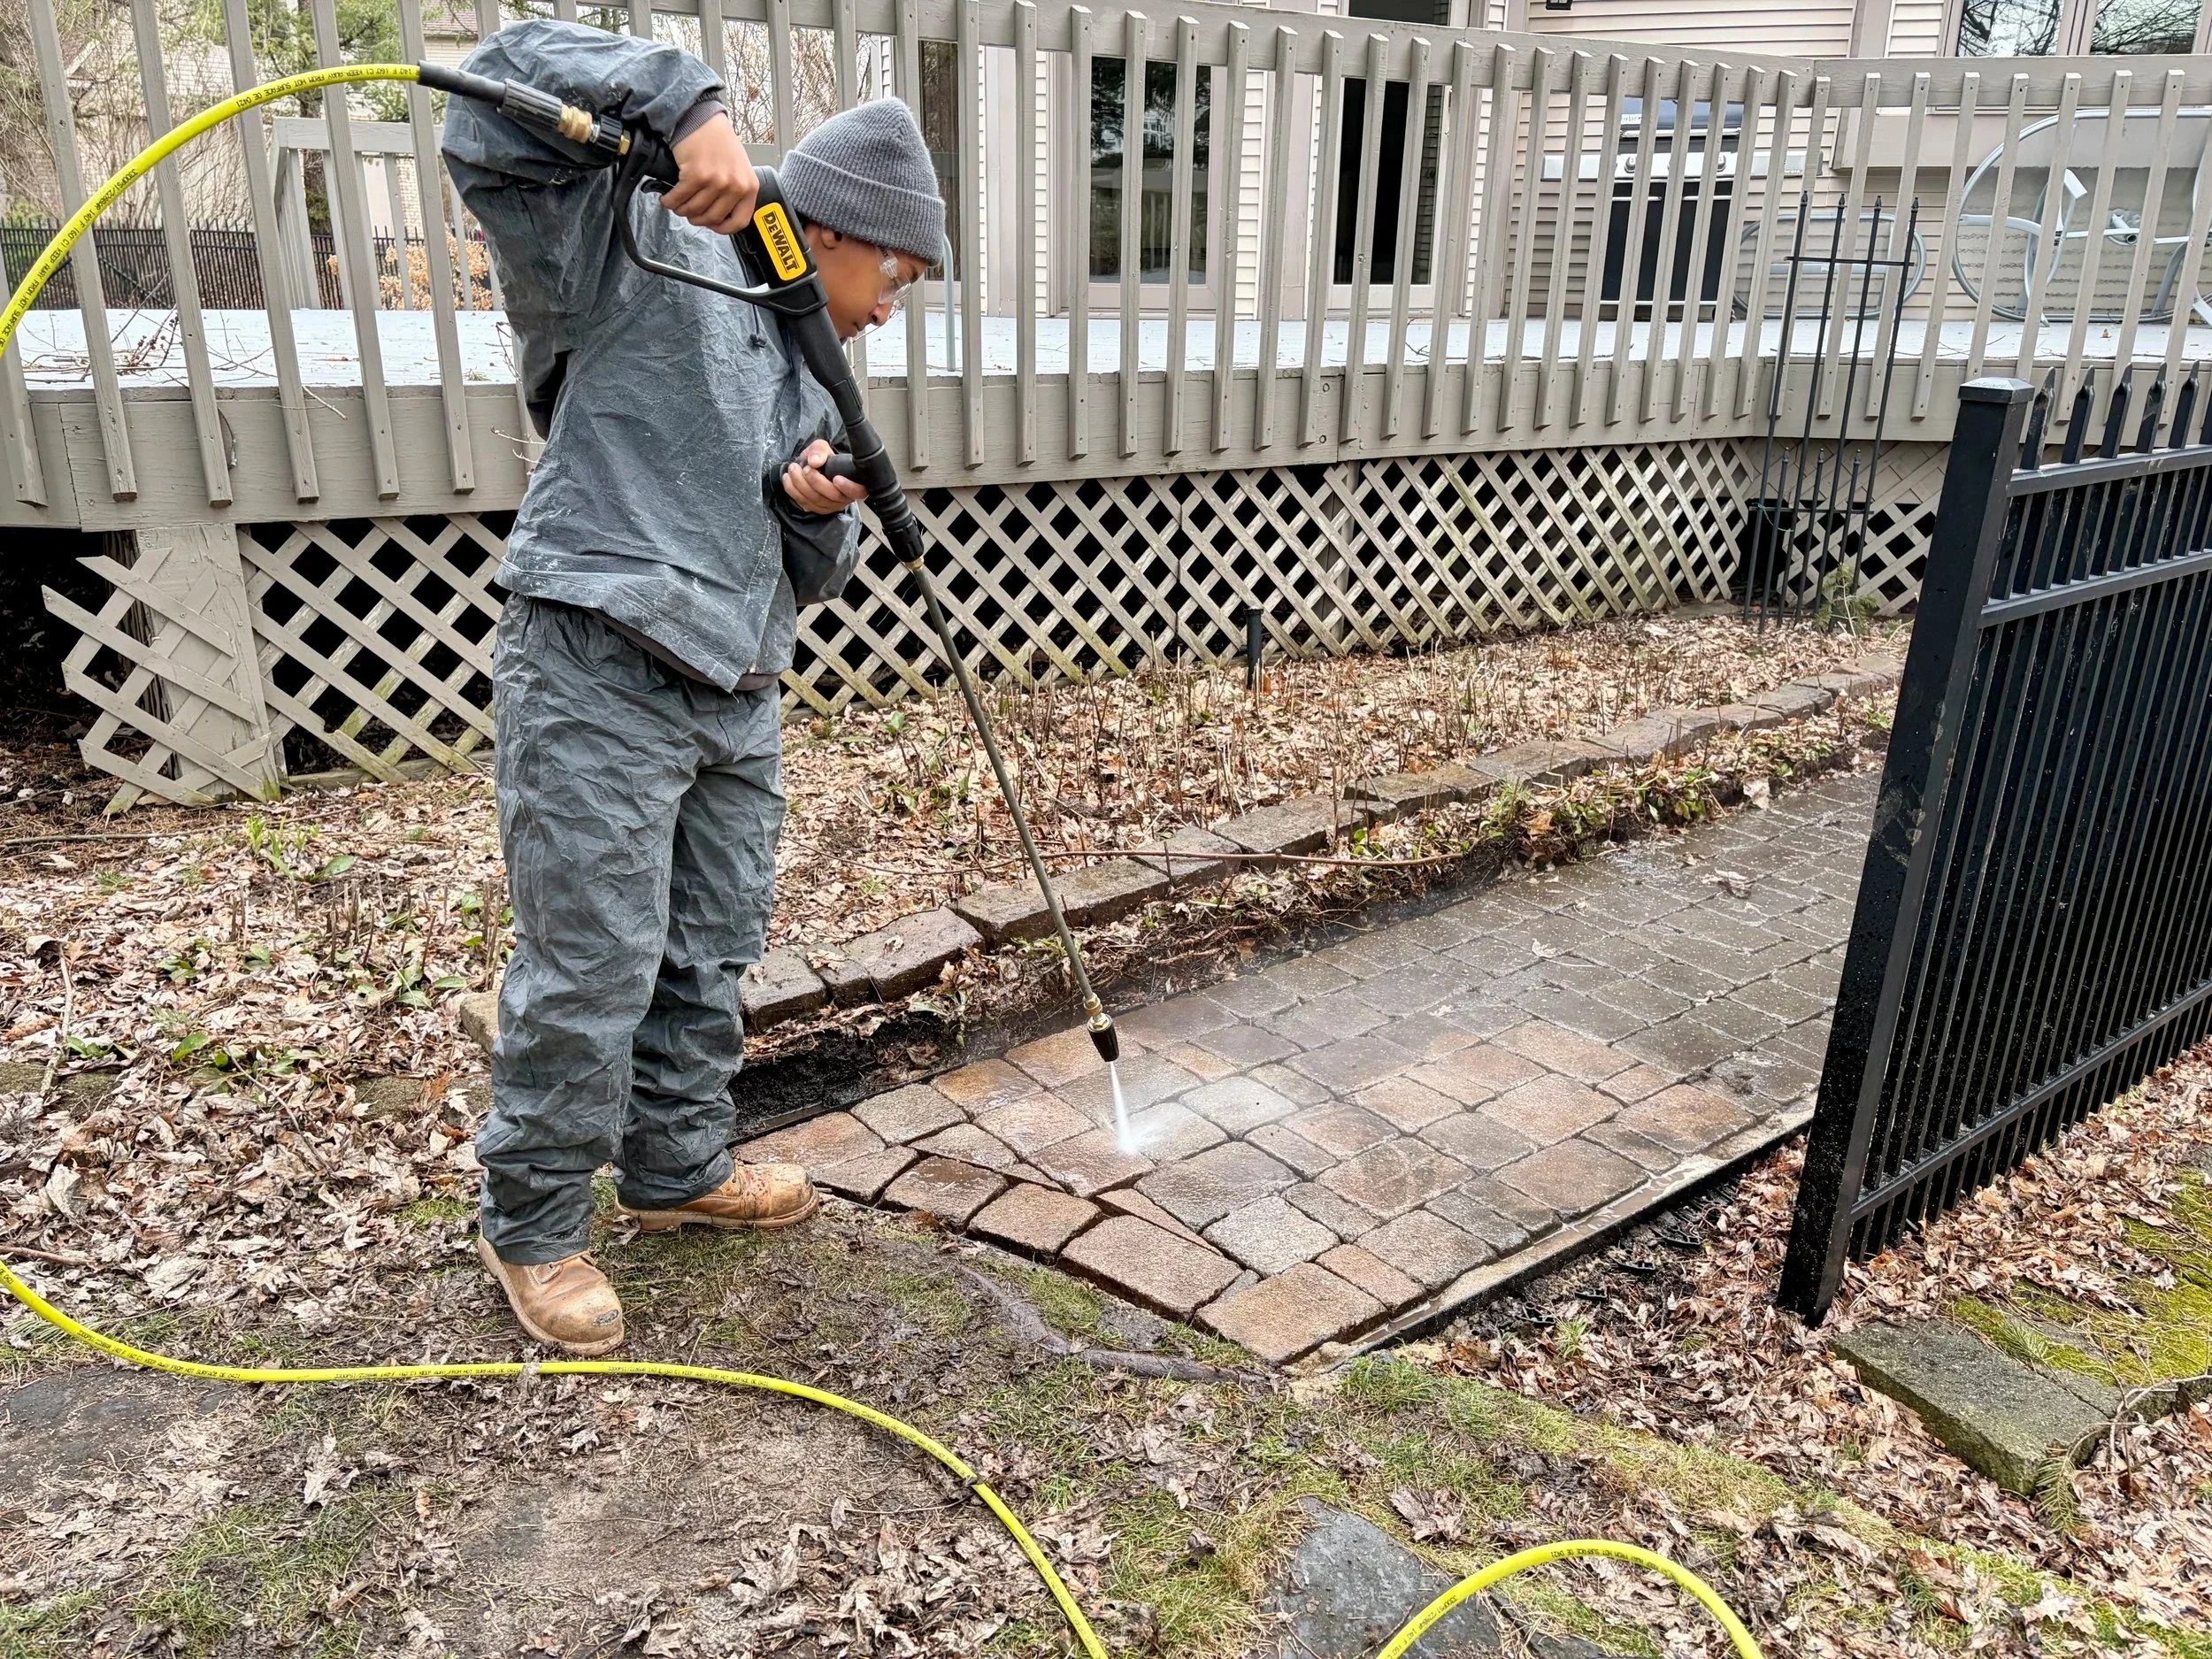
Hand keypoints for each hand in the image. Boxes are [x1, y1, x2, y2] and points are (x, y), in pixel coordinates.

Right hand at [663, 112, 756, 233]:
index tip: (712, 226)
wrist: (701, 119)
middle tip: (688, 211)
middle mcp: (735, 185)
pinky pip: (680, 198)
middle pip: (712, 218)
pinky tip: (668, 197)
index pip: (739, 221)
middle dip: (696, 218)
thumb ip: (735, 191)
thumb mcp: (738, 168)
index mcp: (749, 186)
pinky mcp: (697, 175)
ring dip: (681, 209)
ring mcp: (716, 181)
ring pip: (694, 210)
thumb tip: (720, 216)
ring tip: (677, 203)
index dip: (722, 228)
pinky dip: (670, 201)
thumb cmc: (718, 142)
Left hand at [781, 439, 866, 514]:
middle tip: (805, 468)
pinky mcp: (816, 508)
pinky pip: (805, 503)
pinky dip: (793, 490)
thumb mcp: (822, 448)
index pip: (858, 491)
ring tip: (793, 468)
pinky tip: (788, 478)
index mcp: (853, 483)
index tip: (837, 478)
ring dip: (801, 484)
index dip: (848, 487)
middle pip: (833, 496)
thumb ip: (820, 451)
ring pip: (817, 500)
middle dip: (816, 481)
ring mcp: (830, 506)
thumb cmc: (823, 459)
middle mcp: (844, 498)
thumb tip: (814, 461)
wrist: (812, 466)